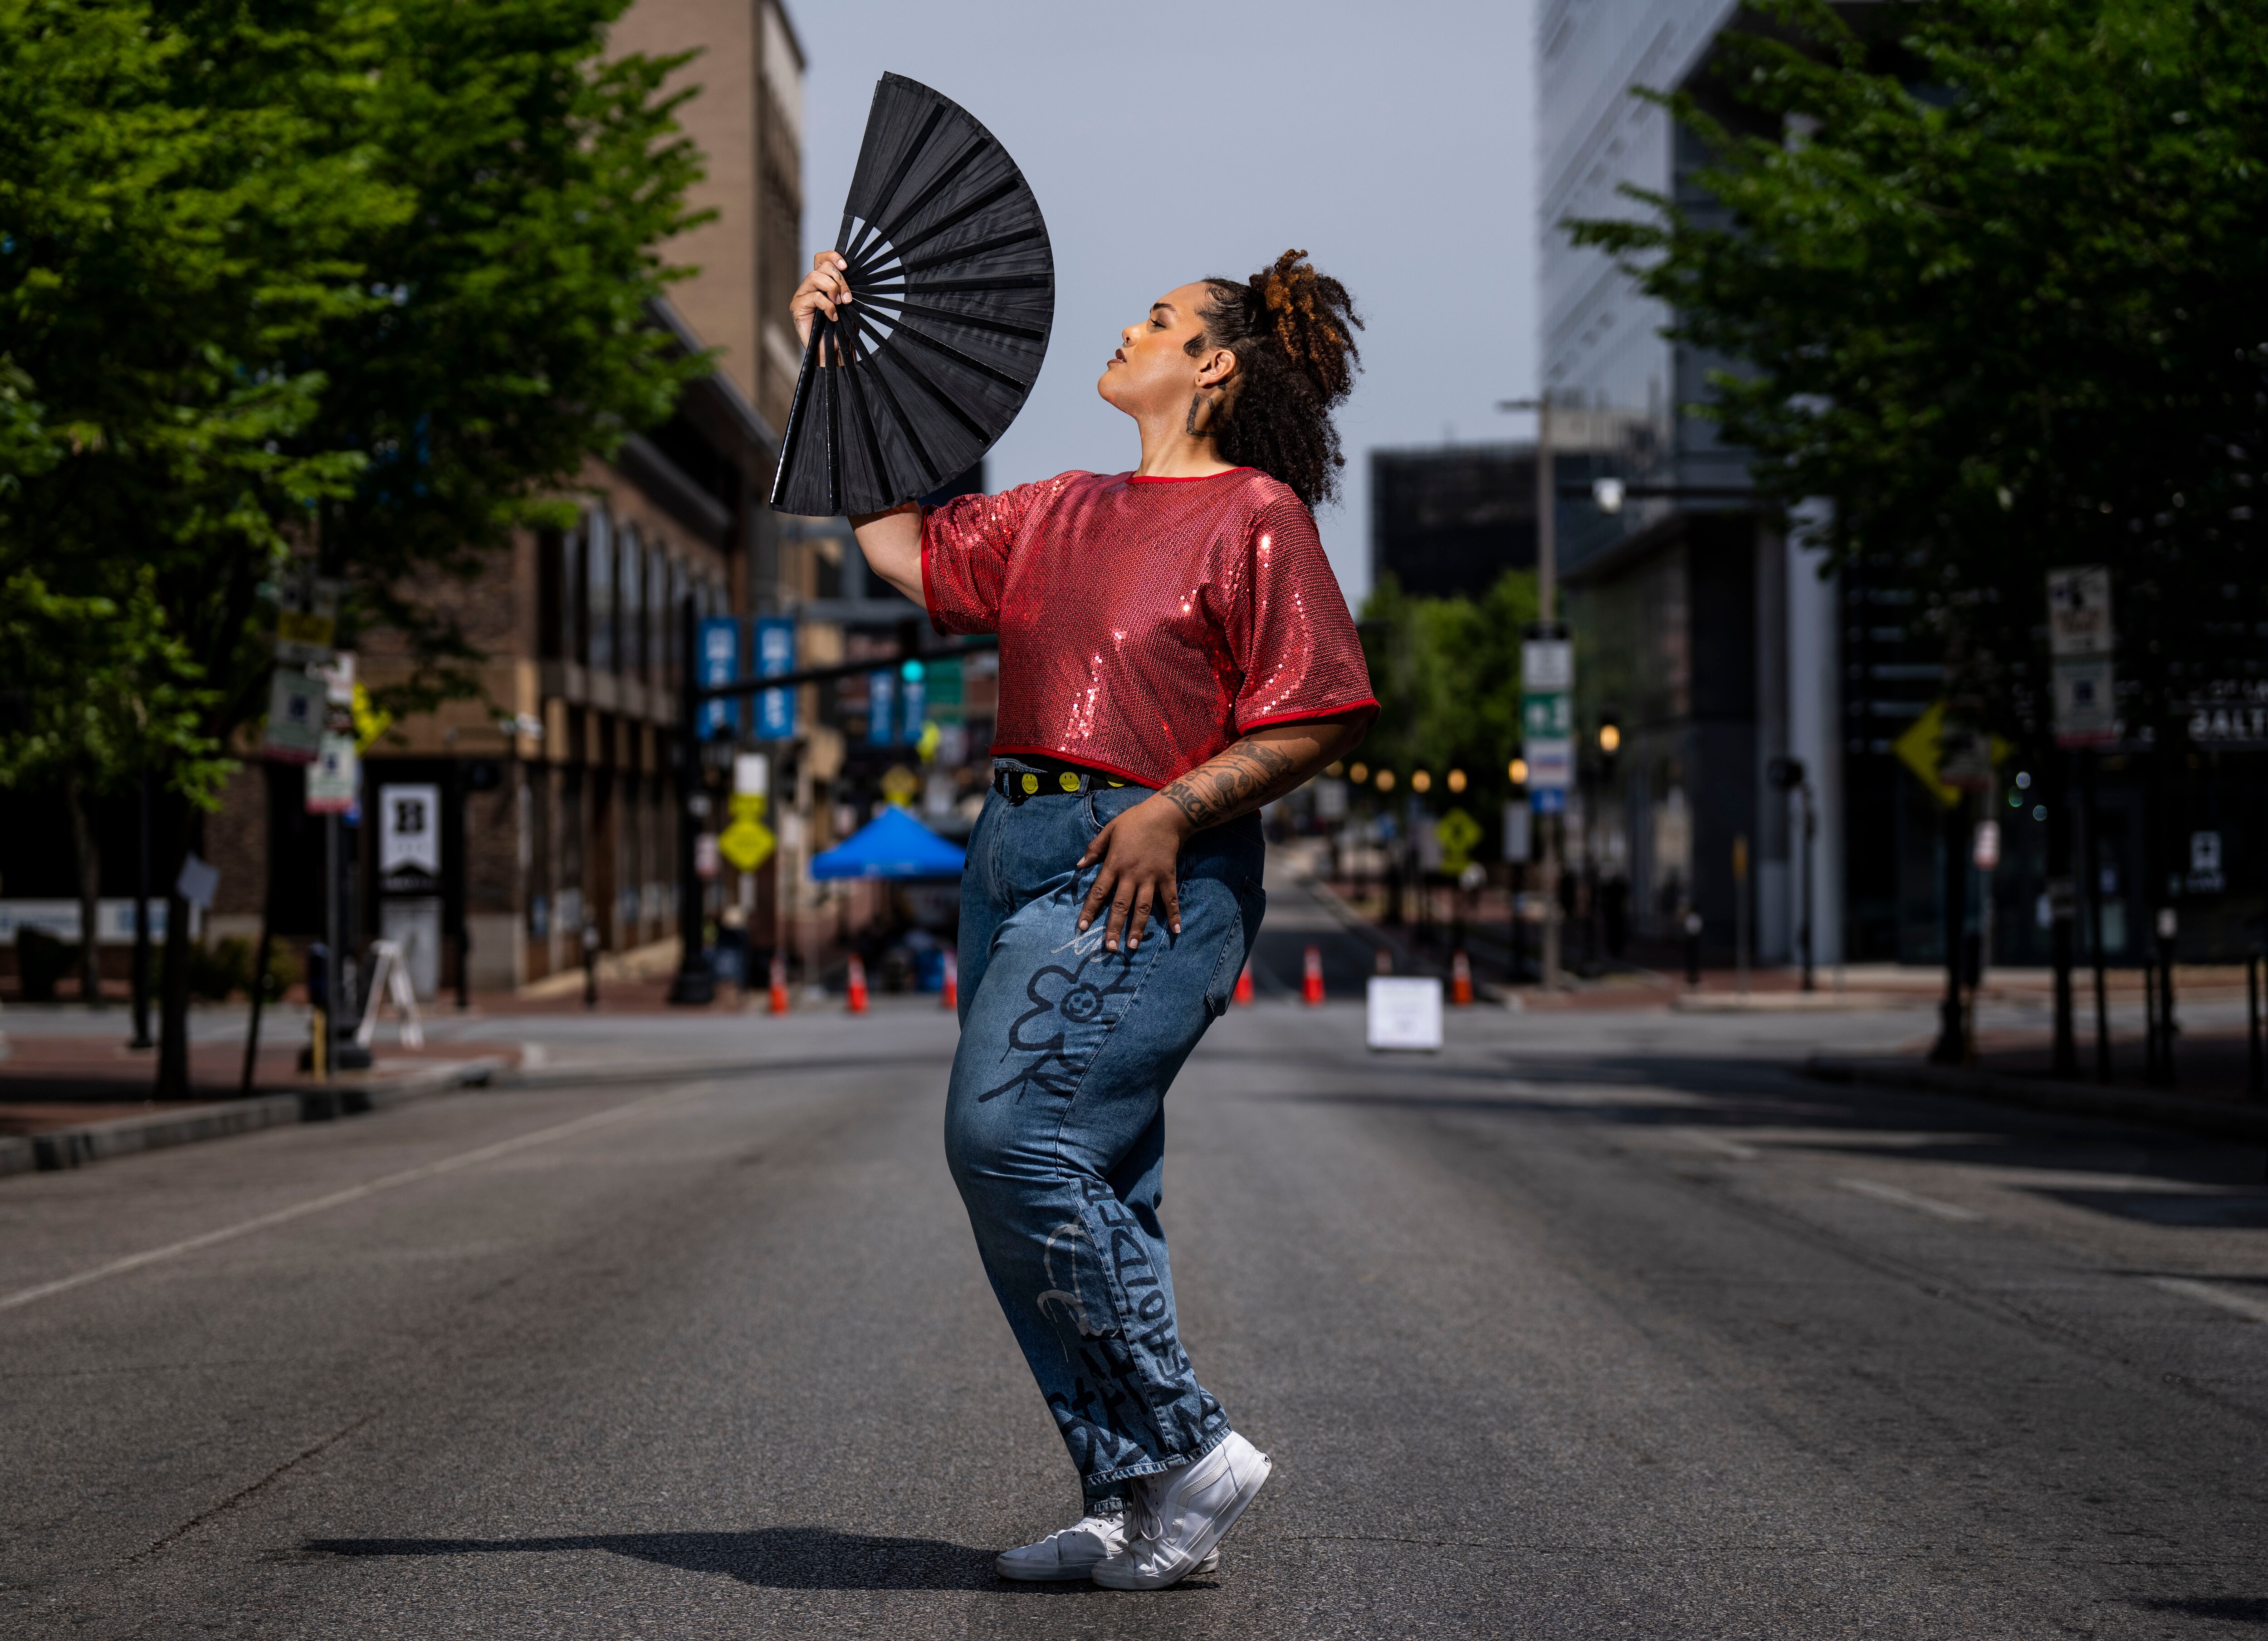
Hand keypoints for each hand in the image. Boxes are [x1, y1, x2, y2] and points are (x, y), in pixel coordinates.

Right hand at [790, 251, 851, 357]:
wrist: (833, 352)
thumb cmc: (841, 330)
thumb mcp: (848, 305)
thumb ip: (846, 288)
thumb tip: (852, 273)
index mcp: (822, 282)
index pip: (822, 259)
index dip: (833, 256)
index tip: (846, 266)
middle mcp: (810, 286)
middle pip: (821, 265)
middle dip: (839, 278)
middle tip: (848, 297)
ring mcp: (802, 295)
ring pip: (815, 276)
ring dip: (832, 288)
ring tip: (840, 304)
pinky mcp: (797, 306)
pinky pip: (814, 297)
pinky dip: (827, 306)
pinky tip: (833, 317)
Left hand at [1077, 796, 1192, 952]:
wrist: (1166, 815)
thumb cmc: (1135, 820)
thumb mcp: (1109, 830)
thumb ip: (1094, 849)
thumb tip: (1079, 865)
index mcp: (1114, 864)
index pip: (1098, 891)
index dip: (1089, 910)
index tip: (1082, 927)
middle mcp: (1131, 875)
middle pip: (1120, 906)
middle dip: (1114, 928)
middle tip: (1109, 948)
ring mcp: (1151, 878)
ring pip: (1143, 908)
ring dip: (1138, 928)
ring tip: (1133, 946)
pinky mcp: (1167, 877)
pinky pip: (1170, 899)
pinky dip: (1174, 915)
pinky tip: (1176, 930)